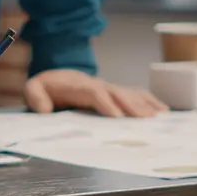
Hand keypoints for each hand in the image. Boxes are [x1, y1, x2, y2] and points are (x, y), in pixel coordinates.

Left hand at [24, 69, 168, 117]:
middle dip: (131, 105)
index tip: (117, 116)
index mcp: (77, 86)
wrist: (56, 77)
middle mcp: (96, 85)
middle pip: (116, 92)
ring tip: (159, 115)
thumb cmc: (46, 87)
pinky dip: (149, 101)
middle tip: (146, 118)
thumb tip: (46, 109)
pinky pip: (134, 94)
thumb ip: (36, 97)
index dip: (105, 103)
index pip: (93, 92)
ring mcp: (108, 87)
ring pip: (128, 93)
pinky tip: (162, 110)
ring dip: (144, 103)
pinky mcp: (115, 92)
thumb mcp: (33, 89)